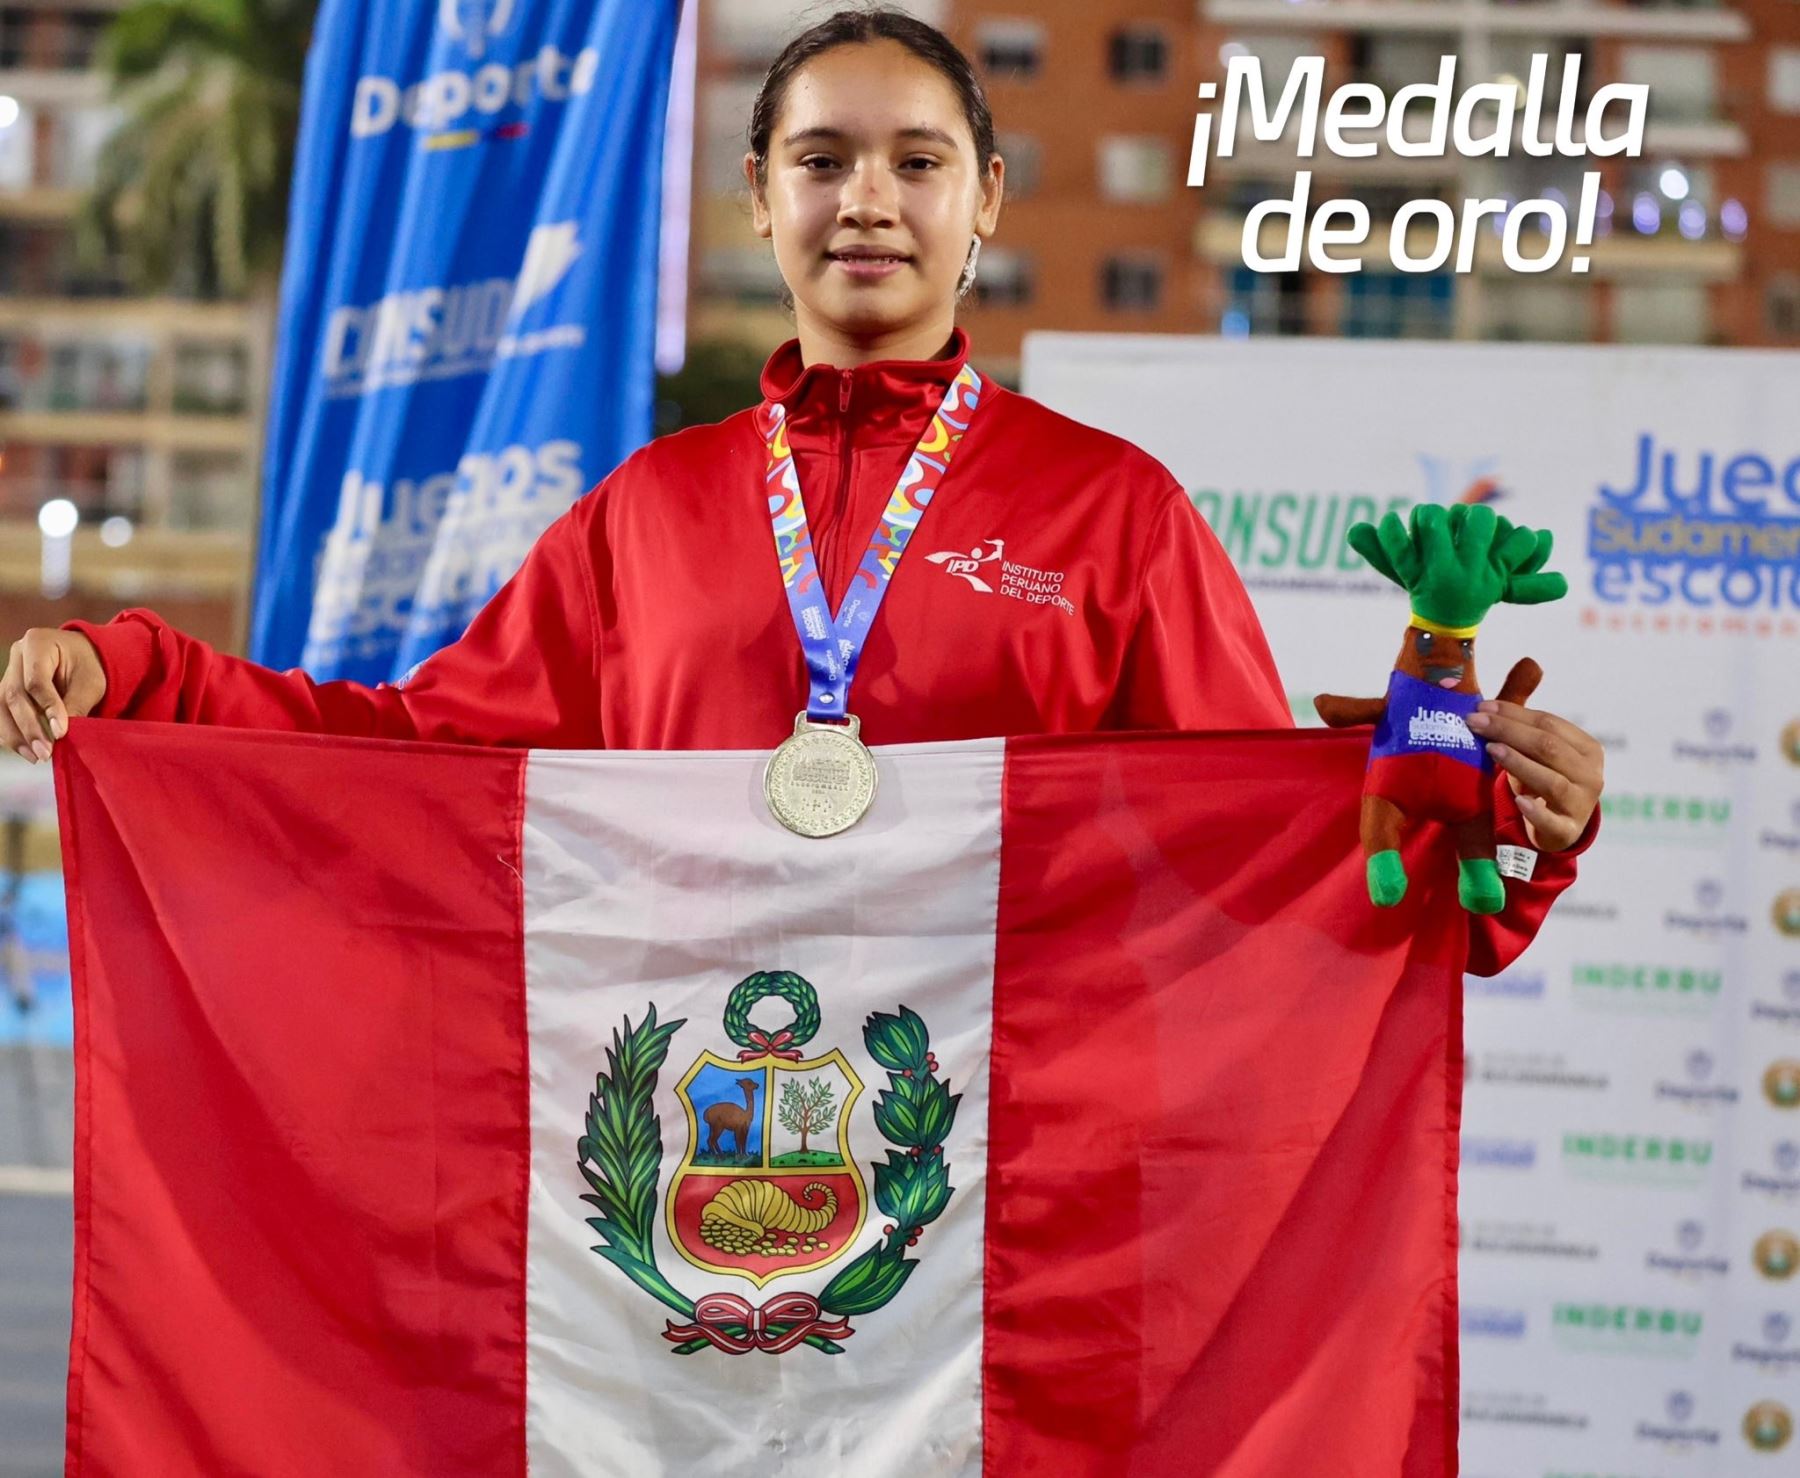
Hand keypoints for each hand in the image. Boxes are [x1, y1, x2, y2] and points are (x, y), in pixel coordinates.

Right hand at [0, 629, 105, 762]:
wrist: (84, 657)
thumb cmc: (90, 665)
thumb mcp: (90, 682)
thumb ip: (75, 704)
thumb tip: (61, 734)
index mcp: (37, 643)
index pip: (36, 681)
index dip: (47, 708)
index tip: (61, 732)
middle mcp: (16, 655)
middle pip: (14, 695)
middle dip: (30, 727)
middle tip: (46, 752)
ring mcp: (8, 671)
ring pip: (2, 706)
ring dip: (16, 735)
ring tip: (35, 756)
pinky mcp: (6, 689)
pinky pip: (2, 713)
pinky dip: (12, 733)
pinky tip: (26, 750)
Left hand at [1466, 701, 1603, 851]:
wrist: (1553, 829)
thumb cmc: (1540, 778)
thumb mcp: (1536, 747)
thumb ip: (1528, 712)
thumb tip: (1529, 662)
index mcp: (1587, 748)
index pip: (1549, 724)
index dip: (1515, 713)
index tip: (1481, 707)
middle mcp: (1591, 774)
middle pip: (1549, 747)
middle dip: (1509, 731)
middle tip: (1474, 722)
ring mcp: (1581, 805)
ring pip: (1551, 781)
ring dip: (1520, 763)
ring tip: (1492, 749)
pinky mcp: (1566, 832)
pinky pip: (1552, 821)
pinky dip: (1536, 811)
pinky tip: (1518, 800)